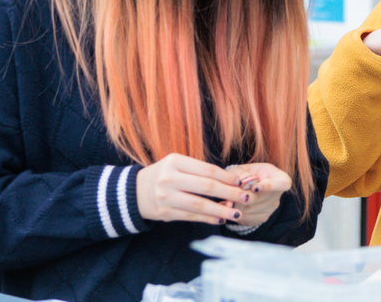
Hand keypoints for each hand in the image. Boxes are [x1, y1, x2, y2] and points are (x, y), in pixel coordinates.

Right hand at [135, 154, 250, 225]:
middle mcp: (170, 178)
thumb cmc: (163, 175)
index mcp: (175, 161)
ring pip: (200, 205)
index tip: (241, 182)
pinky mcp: (165, 213)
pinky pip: (191, 216)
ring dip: (222, 210)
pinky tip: (220, 219)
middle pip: (207, 187)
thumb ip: (199, 171)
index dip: (227, 177)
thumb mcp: (177, 164)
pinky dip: (208, 218)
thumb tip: (231, 181)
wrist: (134, 192)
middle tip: (246, 198)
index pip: (207, 170)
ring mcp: (166, 197)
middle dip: (230, 193)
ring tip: (237, 213)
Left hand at [221, 163, 292, 228]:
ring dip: (237, 205)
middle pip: (262, 199)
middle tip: (230, 195)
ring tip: (226, 200)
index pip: (282, 183)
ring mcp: (271, 209)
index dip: (269, 186)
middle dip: (244, 197)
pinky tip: (229, 207)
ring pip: (252, 210)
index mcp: (279, 178)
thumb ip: (240, 175)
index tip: (255, 187)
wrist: (247, 185)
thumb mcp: (243, 169)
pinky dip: (236, 213)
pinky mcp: (261, 218)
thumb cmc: (247, 173)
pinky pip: (247, 218)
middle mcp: (278, 195)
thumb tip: (237, 186)